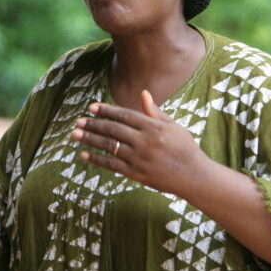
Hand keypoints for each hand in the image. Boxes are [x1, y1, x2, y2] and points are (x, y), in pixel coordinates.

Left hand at [72, 90, 208, 194]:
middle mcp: (145, 141)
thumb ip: (155, 112)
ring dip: (90, 139)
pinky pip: (112, 165)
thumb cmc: (184, 148)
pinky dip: (97, 159)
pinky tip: (84, 154)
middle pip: (113, 130)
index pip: (124, 115)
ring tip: (75, 134)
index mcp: (153, 127)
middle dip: (93, 124)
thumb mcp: (173, 127)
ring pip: (109, 146)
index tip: (91, 108)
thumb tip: (143, 93)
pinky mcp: (136, 174)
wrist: (194, 177)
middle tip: (78, 121)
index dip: (106, 111)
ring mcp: (139, 158)